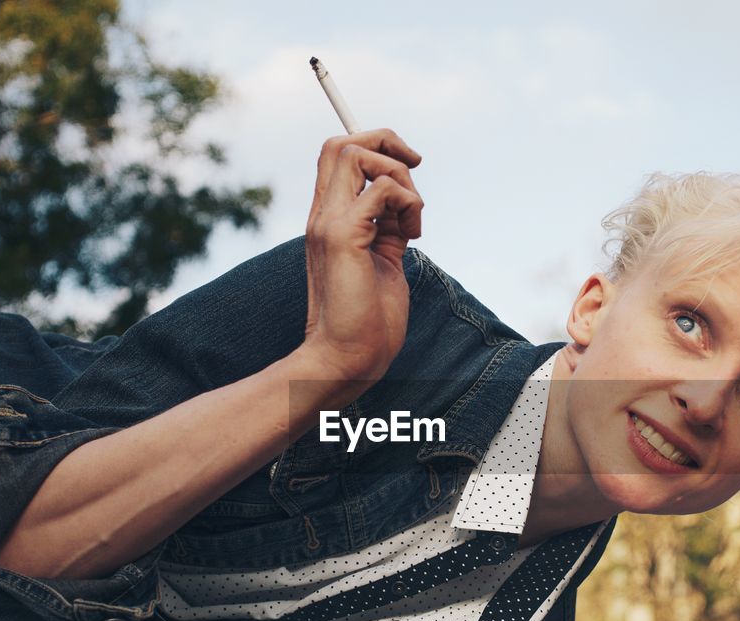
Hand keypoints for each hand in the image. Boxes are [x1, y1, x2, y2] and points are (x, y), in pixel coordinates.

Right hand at [301, 128, 424, 389]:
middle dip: (388, 143)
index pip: (338, 154)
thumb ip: (388, 227)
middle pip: (343, 143)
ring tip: (413, 223)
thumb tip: (407, 201)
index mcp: (328, 218)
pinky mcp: (344, 238)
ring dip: (401, 179)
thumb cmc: (366, 319)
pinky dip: (409, 203)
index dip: (375, 144)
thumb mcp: (382, 259)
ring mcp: (329, 224)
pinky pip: (383, 190)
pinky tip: (412, 237)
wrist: (346, 358)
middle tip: (416, 172)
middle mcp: (323, 215)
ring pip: (358, 155)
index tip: (409, 165)